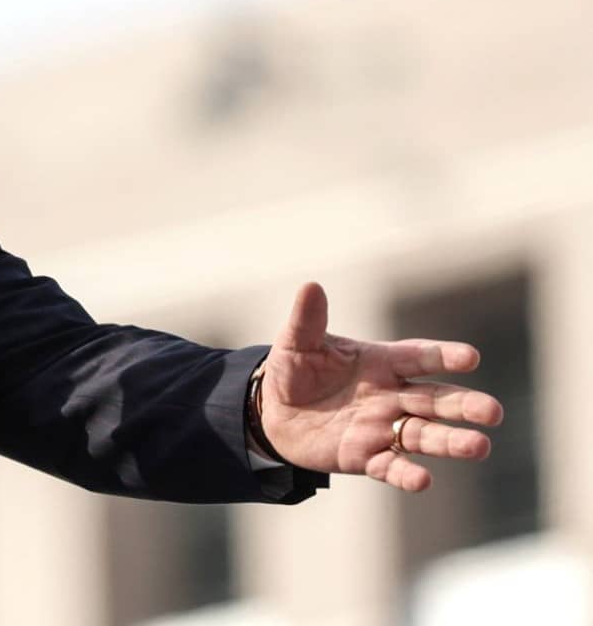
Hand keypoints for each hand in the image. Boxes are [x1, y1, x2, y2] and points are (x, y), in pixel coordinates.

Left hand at [259, 282, 503, 491]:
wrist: (274, 413)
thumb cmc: (294, 371)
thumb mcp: (296, 342)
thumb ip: (308, 319)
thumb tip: (311, 286)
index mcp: (381, 362)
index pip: (419, 357)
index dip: (443, 357)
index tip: (470, 358)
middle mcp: (391, 396)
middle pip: (436, 400)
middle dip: (465, 405)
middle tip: (493, 412)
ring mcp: (382, 428)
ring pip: (424, 435)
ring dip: (451, 442)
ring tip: (479, 446)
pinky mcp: (365, 457)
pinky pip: (390, 467)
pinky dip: (406, 474)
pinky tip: (423, 481)